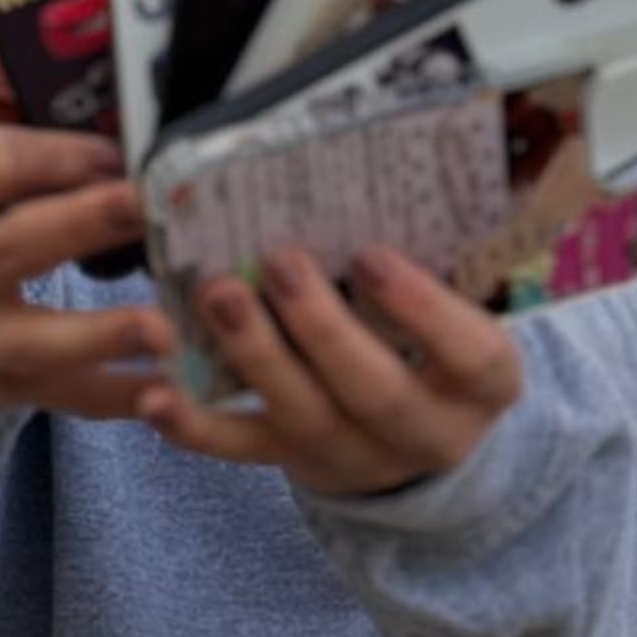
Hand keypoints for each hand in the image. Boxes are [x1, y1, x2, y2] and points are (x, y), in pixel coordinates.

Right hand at [0, 126, 173, 412]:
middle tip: (150, 205)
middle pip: (15, 244)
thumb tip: (123, 158)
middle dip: (88, 222)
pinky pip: (72, 399)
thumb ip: (21, 169)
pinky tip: (172, 389)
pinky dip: (124, 398)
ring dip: (106, 334)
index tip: (117, 154)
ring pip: (39, 343)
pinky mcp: (9, 391)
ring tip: (165, 326)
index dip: (60, 153)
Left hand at [137, 246, 522, 496]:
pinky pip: (244, 450)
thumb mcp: (462, 309)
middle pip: (375, 392)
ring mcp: (356, 454)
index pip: (470, 353)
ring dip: (256, 357)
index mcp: (482, 384)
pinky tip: (155, 395)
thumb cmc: (437, 345)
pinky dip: (196, 427)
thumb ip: (434, 261)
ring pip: (305, 418)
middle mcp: (426, 430)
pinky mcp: (297, 463)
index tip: (370, 253)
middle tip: (280, 260)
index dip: (422, 308)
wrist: (422, 441)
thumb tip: (374, 173)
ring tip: (218, 294)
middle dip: (321, 328)